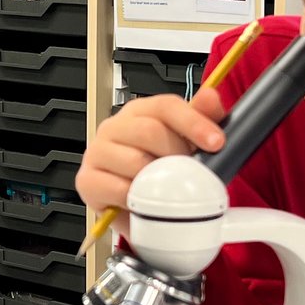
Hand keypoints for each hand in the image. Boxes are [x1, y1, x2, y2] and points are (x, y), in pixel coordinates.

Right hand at [76, 90, 227, 212]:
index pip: (166, 106)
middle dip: (178, 154)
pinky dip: (140, 197)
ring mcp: (98, 153)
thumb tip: (210, 97)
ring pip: (136, 161)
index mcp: (138, 112)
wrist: (138, 207)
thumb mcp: (185, 142)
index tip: (216, 142)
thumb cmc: (159, 170)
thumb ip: (200, 117)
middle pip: (150, 131)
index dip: (194, 123)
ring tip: (169, 188)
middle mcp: (115, 127)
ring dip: (159, 179)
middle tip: (191, 171)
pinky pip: (120, 189)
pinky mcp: (88, 181)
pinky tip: (148, 200)